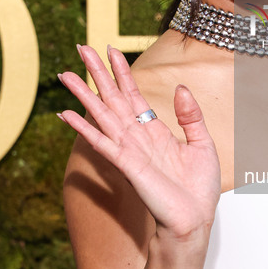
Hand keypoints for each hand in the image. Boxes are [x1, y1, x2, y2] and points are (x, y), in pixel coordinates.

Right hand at [57, 44, 220, 240]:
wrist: (194, 220)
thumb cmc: (198, 189)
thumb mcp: (202, 144)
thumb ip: (190, 116)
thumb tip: (180, 87)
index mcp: (155, 131)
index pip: (134, 94)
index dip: (122, 72)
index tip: (110, 50)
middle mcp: (138, 137)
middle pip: (112, 98)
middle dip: (97, 74)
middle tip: (82, 48)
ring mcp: (130, 150)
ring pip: (102, 115)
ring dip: (83, 94)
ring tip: (65, 74)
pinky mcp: (127, 165)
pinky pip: (102, 143)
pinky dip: (83, 128)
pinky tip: (66, 114)